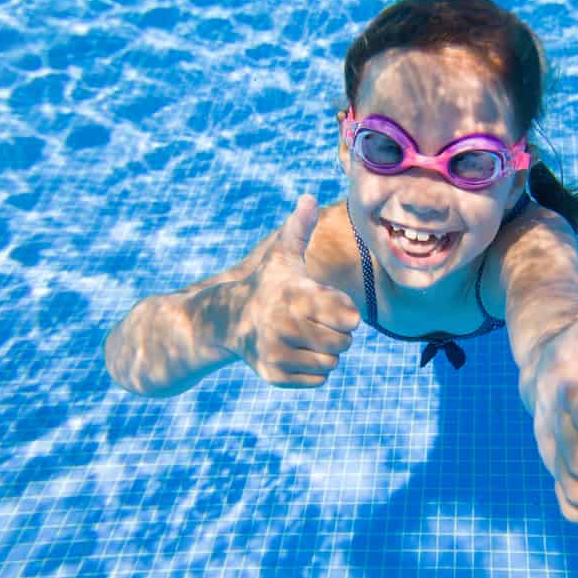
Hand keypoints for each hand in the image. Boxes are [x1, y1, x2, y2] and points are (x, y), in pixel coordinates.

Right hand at [222, 194, 360, 387]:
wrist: (227, 320)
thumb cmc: (267, 284)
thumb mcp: (282, 256)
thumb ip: (299, 229)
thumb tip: (309, 198)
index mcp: (296, 295)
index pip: (350, 316)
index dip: (345, 311)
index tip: (328, 305)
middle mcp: (284, 324)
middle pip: (344, 342)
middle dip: (338, 334)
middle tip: (317, 323)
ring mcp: (277, 352)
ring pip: (332, 362)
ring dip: (326, 353)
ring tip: (306, 338)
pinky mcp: (273, 375)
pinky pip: (318, 379)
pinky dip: (313, 370)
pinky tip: (296, 353)